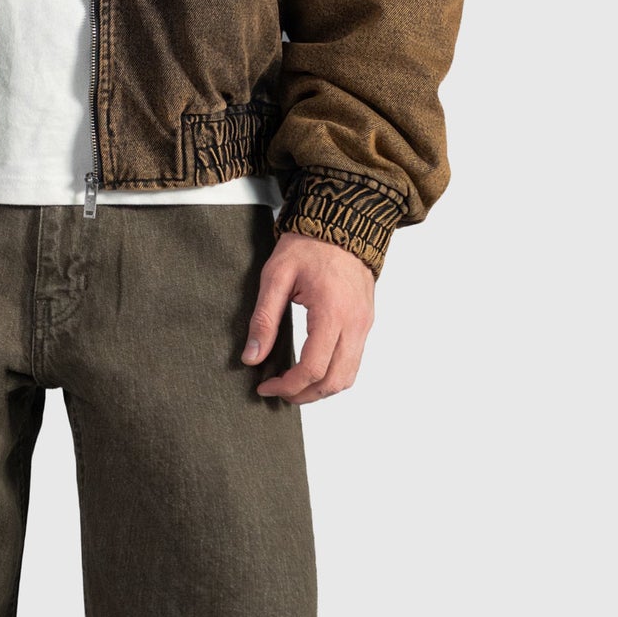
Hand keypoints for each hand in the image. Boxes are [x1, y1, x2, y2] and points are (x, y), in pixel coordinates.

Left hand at [242, 230, 375, 402]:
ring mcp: (364, 324)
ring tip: (293, 384)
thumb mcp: (276, 276)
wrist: (342, 221)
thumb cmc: (309, 244)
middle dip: (304, 395)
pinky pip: (353, 361)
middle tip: (278, 391)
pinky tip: (311, 368)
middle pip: (334, 381)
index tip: (265, 387)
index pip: (313, 368)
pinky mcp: (366, 322)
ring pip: (348, 376)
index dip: (287, 386)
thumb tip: (251, 357)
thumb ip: (264, 319)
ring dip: (321, 389)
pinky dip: (333, 374)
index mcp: (332, 313)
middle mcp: (355, 324)